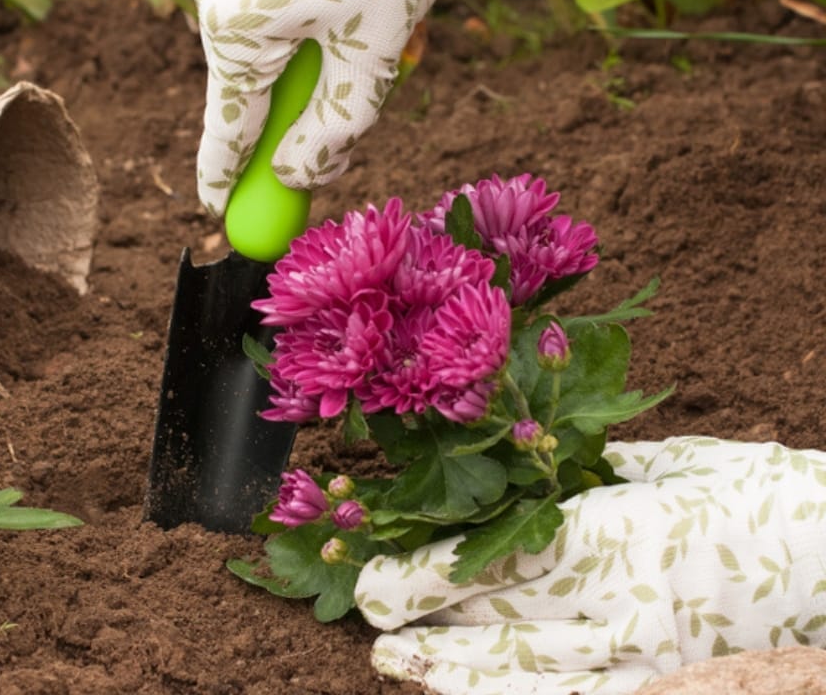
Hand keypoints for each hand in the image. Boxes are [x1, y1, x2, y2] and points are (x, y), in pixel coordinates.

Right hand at [188, 0, 443, 215]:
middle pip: (256, 85)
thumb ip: (336, 122)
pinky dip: (322, 18)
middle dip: (311, 100)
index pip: (229, 130)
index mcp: (235, 30)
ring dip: (328, 54)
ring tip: (392, 21)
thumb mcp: (375, 42)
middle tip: (356, 111)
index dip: (226, 181)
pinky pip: (281, 9)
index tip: (219, 216)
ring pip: (273, 45)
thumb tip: (296, 177)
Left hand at [353, 437, 825, 693]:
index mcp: (614, 531)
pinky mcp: (667, 687)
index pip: (493, 560)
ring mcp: (644, 658)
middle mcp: (617, 601)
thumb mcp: (680, 466)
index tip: (374, 580)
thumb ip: (597, 475)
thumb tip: (530, 467)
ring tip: (402, 665)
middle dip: (423, 622)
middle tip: (369, 622)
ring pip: (525, 674)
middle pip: (496, 619)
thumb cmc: (769, 501)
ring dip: (453, 669)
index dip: (424, 575)